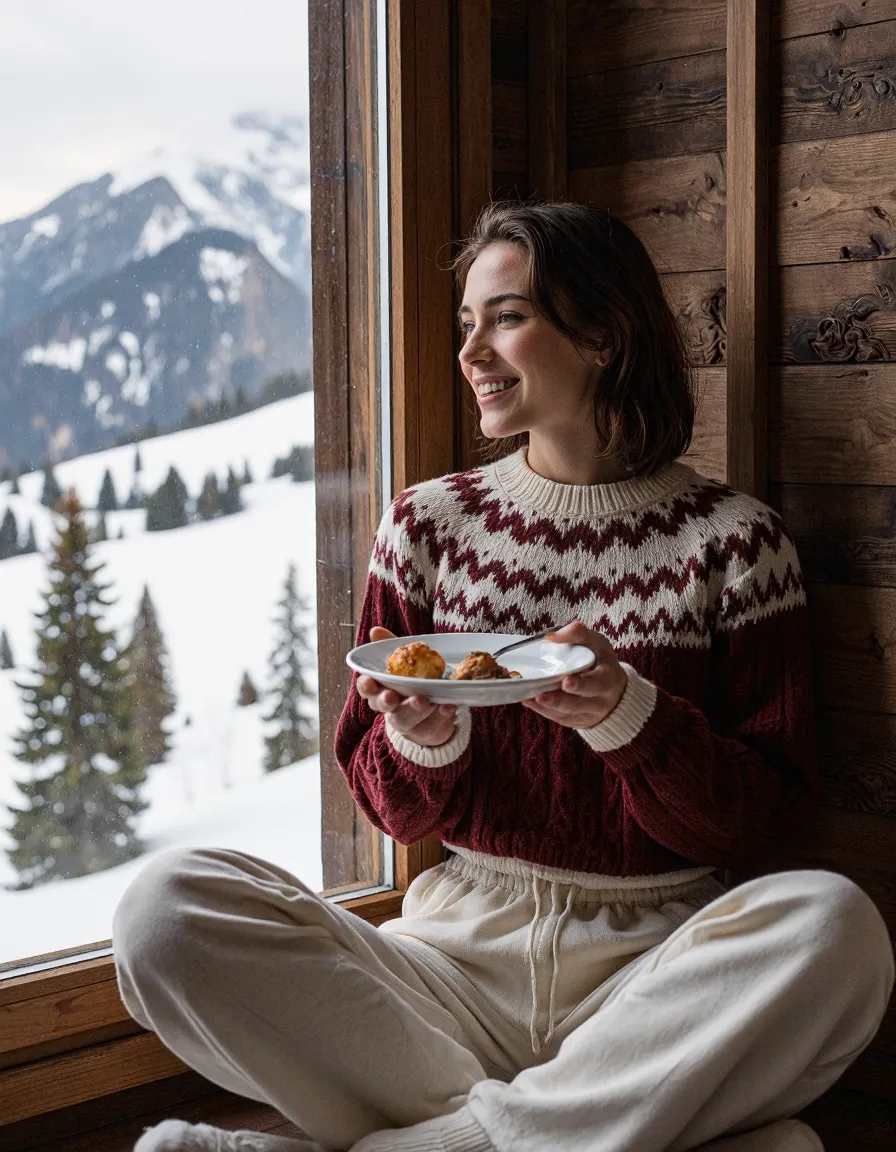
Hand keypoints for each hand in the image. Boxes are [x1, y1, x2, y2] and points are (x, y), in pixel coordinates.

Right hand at [356, 627, 458, 747]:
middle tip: (393, 696)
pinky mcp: (428, 733)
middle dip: (386, 701)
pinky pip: (432, 726)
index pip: (367, 689)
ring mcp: (409, 723)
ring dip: (415, 709)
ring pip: (407, 719)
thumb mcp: (405, 663)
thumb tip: (376, 630)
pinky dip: (441, 716)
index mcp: (382, 690)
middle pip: (383, 707)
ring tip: (426, 700)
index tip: (368, 681)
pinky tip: (448, 706)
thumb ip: (392, 648)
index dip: (366, 686)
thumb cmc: (414, 683)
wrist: (436, 713)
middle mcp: (391, 709)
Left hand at [522, 620, 626, 728]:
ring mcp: (589, 714)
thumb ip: (578, 634)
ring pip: (567, 715)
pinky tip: (531, 702)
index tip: (566, 682)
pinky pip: (561, 719)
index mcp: (608, 679)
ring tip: (530, 698)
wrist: (613, 688)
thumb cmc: (601, 661)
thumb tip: (551, 637)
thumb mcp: (597, 643)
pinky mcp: (578, 721)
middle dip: (559, 701)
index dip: (582, 685)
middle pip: (579, 705)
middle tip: (541, 695)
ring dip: (548, 707)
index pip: (597, 684)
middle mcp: (601, 701)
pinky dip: (545, 711)